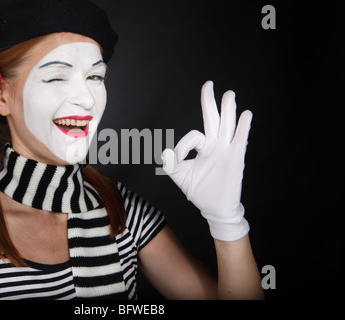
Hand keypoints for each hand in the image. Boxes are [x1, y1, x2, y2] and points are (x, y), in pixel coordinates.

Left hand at [162, 81, 252, 240]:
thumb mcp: (180, 176)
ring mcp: (226, 150)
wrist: (213, 208)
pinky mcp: (235, 159)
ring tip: (229, 94)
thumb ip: (171, 163)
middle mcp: (215, 145)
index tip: (175, 157)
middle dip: (210, 101)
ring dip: (228, 109)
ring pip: (227, 125)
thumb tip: (164, 151)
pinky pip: (239, 140)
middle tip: (208, 84)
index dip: (182, 144)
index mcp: (203, 147)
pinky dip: (243, 128)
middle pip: (213, 118)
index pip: (193, 136)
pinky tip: (246, 115)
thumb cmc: (198, 190)